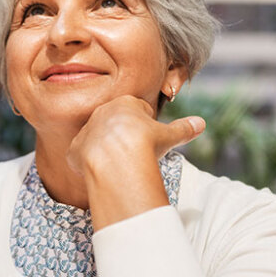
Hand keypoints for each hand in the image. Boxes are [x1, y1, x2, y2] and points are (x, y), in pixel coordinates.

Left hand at [67, 96, 203, 178]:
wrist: (116, 160)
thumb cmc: (145, 144)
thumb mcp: (169, 136)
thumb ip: (183, 128)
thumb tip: (201, 123)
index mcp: (125, 103)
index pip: (137, 110)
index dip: (146, 125)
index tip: (149, 138)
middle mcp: (102, 112)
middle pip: (115, 124)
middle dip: (125, 136)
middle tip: (135, 153)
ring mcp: (86, 131)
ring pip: (98, 139)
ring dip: (106, 150)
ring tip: (119, 165)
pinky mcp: (74, 150)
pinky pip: (81, 156)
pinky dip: (90, 165)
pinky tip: (102, 173)